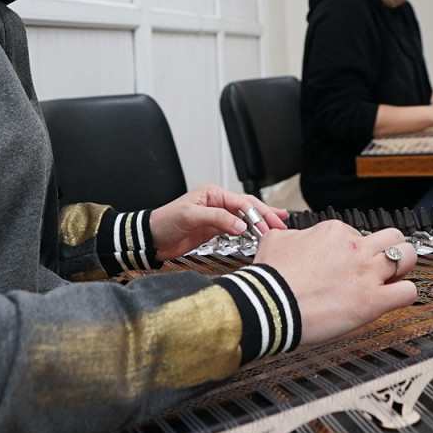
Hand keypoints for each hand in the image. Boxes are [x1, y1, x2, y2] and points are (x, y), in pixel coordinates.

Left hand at [150, 184, 288, 261]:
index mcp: (212, 193)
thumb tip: (240, 224)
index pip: (241, 202)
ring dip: (261, 222)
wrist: (151, 238)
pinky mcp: (214, 230)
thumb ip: (216, 219)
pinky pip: (237, 228)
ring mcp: (216, 216)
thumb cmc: (165, 221)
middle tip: (281, 223)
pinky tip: (259, 232)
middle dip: (265, 215)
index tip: (268, 225)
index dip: (256, 213)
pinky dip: (250, 230)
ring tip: (278, 225)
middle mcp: (216, 202)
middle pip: (247, 207)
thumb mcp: (190, 216)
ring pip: (245, 217)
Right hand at [255, 222, 416, 345]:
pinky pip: (407, 292)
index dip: (357, 249)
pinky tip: (393, 298)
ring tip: (394, 278)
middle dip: (391, 248)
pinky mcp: (372, 301)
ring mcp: (366, 273)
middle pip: (393, 237)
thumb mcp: (275, 239)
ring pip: (408, 256)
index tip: (349, 261)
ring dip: (404, 267)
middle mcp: (354, 248)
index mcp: (333, 232)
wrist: (269, 305)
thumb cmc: (270, 279)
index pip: (358, 233)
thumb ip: (293, 234)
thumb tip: (295, 236)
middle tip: (383, 263)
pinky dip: (405, 294)